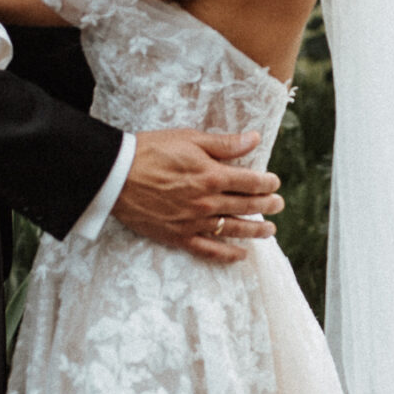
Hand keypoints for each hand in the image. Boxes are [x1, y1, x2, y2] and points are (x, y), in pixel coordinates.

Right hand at [116, 130, 283, 265]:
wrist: (115, 176)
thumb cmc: (151, 151)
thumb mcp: (189, 139)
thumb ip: (224, 144)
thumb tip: (254, 139)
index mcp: (212, 175)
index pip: (251, 181)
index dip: (267, 182)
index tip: (274, 182)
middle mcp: (207, 202)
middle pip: (246, 206)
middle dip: (267, 205)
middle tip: (278, 205)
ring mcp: (194, 222)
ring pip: (234, 229)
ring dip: (256, 230)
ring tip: (270, 230)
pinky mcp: (179, 236)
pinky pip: (209, 250)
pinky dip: (227, 254)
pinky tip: (241, 254)